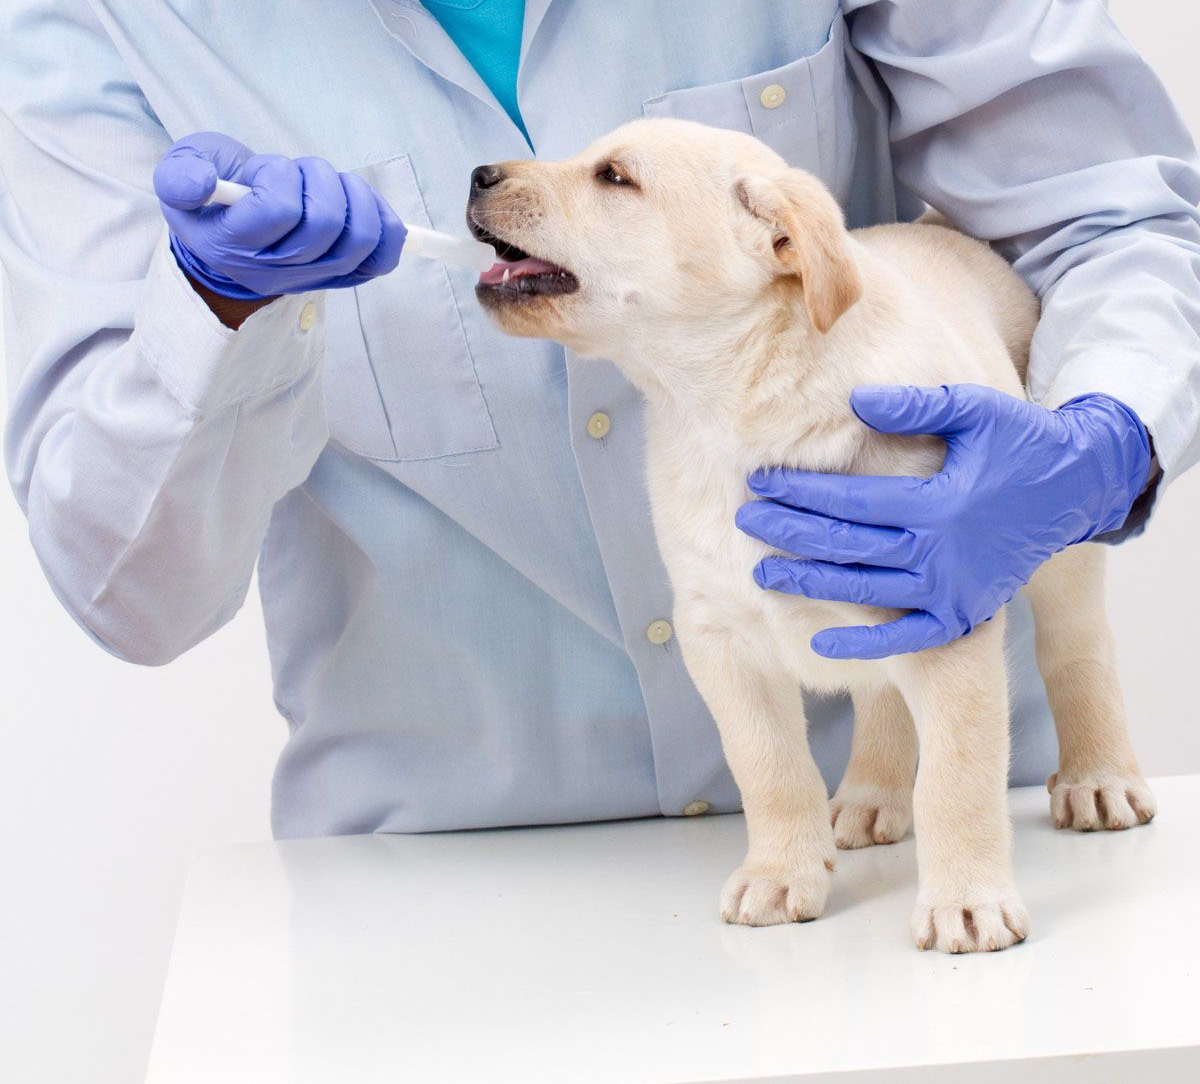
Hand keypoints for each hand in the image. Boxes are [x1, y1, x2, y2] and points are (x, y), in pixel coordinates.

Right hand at [153, 132, 405, 300]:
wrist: (230, 234)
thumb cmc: (210, 197)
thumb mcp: (179, 174)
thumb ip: (180, 175)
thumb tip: (201, 184)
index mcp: (233, 245)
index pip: (278, 209)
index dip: (280, 176)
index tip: (265, 171)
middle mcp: (276, 271)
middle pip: (327, 223)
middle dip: (321, 180)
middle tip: (302, 172)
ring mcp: (313, 277)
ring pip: (360, 238)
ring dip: (354, 195)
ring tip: (331, 184)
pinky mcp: (343, 275)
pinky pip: (382, 258)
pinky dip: (386, 225)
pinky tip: (366, 204)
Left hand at [735, 384, 1150, 659]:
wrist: (1076, 489)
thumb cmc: (1020, 441)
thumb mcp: (976, 409)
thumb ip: (915, 405)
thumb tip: (854, 400)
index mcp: (939, 502)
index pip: (850, 501)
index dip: (800, 492)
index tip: (760, 480)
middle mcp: (941, 552)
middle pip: (846, 547)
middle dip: (788, 533)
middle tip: (745, 520)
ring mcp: (951, 589)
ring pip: (863, 593)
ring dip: (808, 584)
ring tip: (761, 572)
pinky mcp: (962, 613)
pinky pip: (906, 638)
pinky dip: (864, 645)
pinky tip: (820, 644)